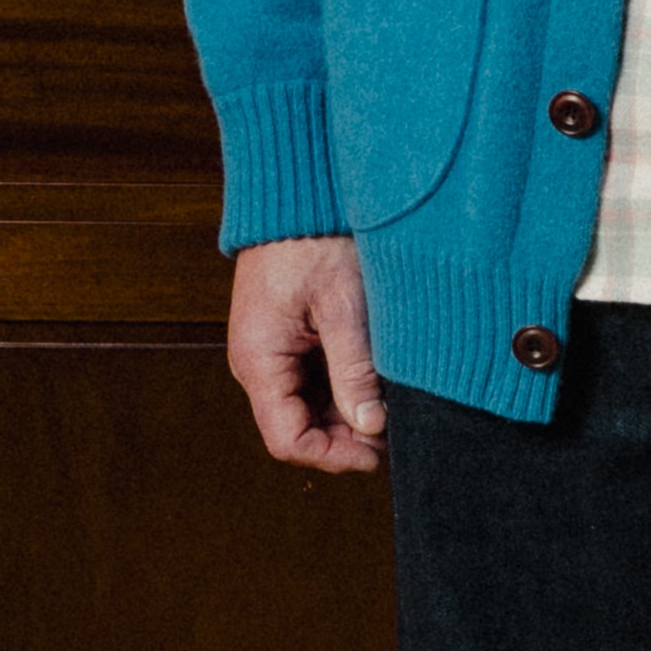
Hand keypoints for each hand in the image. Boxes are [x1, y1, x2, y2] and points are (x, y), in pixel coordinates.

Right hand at [227, 235, 386, 473]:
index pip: (287, 440)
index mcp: (259, 360)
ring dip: (346, 413)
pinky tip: (374, 378)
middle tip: (394, 425)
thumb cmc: (315, 239)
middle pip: (298, 428)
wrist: (297, 193)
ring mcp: (269, 351)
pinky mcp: (285, 338)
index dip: (333, 457)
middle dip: (345, 436)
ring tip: (388, 399)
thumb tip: (371, 427)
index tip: (378, 454)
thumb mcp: (344, 307)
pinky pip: (311, 381)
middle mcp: (256, 363)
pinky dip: (342, 388)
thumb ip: (355, 371)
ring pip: (307, 408)